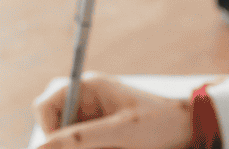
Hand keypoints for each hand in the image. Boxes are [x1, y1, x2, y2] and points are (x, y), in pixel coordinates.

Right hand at [31, 70, 193, 148]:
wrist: (187, 129)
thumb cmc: (159, 123)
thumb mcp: (121, 131)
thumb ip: (80, 139)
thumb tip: (41, 147)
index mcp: (89, 86)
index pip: (44, 105)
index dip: (48, 130)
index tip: (63, 147)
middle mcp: (86, 100)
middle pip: (54, 127)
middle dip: (67, 144)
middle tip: (98, 146)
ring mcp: (91, 117)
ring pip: (68, 140)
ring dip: (83, 147)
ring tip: (112, 145)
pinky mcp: (98, 133)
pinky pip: (82, 144)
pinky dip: (93, 148)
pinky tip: (114, 146)